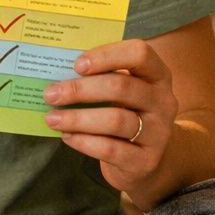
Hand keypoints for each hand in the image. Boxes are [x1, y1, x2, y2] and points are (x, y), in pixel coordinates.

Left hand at [42, 39, 177, 194]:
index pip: (139, 54)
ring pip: (115, 120)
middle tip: (51, 94)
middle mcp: (163, 101)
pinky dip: (84, 142)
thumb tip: (58, 73)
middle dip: (80, 90)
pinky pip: (111, 149)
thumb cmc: (126, 113)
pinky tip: (67, 137)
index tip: (77, 65)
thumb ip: (100, 77)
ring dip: (77, 118)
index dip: (107, 56)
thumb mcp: (122, 91)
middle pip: (121, 87)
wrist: (144, 160)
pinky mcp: (146, 161)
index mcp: (158, 75)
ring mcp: (158, 133)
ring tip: (52, 119)